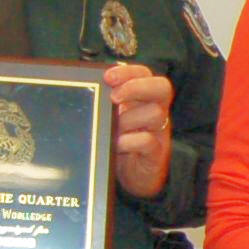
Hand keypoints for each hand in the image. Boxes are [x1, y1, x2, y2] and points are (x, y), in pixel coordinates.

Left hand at [104, 62, 175, 198]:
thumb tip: (86, 88)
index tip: (107, 77)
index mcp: (144, 98)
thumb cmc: (121, 142)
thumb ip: (106, 102)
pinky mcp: (156, 153)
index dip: (129, 72)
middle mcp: (156, 111)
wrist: (135, 176)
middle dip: (136, 87)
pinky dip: (130, 141)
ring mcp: (159, 132)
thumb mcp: (113, 119)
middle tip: (114, 98)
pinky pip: (148, 141)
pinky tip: (117, 145)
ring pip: (155, 113)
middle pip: (162, 87)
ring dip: (128, 119)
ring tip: (112, 129)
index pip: (145, 74)